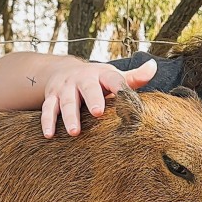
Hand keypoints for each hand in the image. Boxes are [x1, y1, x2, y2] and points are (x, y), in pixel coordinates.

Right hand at [42, 58, 157, 136]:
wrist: (62, 69)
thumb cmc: (96, 79)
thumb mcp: (112, 76)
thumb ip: (133, 78)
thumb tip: (154, 67)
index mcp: (101, 75)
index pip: (113, 79)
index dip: (120, 87)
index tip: (126, 96)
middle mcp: (82, 79)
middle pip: (87, 89)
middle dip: (92, 99)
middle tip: (97, 112)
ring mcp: (65, 89)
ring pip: (66, 102)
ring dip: (70, 117)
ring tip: (74, 132)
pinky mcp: (51, 97)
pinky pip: (48, 110)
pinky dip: (47, 122)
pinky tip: (49, 135)